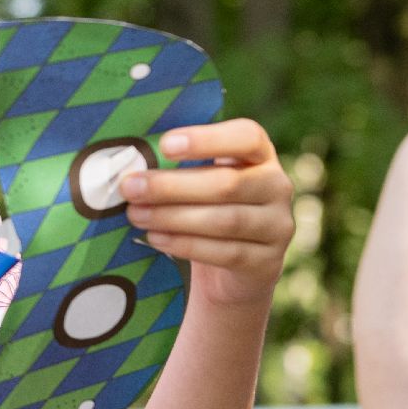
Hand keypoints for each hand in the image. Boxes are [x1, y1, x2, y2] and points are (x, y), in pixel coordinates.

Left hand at [119, 118, 293, 308]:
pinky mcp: (267, 262)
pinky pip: (225, 252)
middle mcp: (276, 186)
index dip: (207, 139)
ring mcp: (277, 226)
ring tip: (135, 215)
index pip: (247, 137)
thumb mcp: (198, 180)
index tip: (165, 145)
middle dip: (172, 186)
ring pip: (225, 220)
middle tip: (131, 187)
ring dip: (174, 217)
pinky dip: (186, 244)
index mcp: (260, 154)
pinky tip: (155, 238)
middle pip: (227, 183)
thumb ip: (177, 166)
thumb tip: (130, 161)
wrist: (231, 270)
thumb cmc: (206, 208)